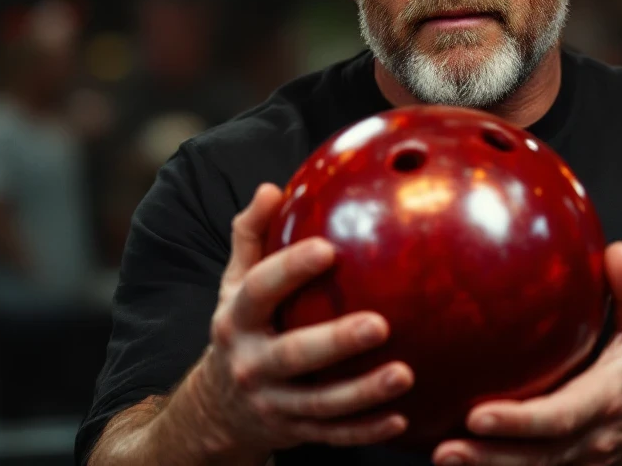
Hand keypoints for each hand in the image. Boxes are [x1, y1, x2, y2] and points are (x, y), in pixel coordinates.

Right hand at [192, 183, 414, 454]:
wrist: (216, 407)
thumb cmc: (241, 326)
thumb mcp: (233, 283)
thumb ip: (251, 236)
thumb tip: (271, 188)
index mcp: (236, 318)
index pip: (260, 289)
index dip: (290, 269)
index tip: (329, 249)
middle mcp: (251, 363)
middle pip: (293, 354)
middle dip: (336, 342)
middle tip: (381, 324)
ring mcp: (272, 403)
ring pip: (320, 403)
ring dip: (363, 393)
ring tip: (405, 374)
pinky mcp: (294, 431)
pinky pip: (333, 434)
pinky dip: (366, 430)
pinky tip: (403, 418)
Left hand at [432, 242, 621, 465]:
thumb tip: (616, 251)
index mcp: (604, 400)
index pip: (557, 417)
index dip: (518, 421)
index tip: (476, 414)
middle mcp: (591, 439)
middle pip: (536, 457)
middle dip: (489, 456)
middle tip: (445, 450)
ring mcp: (581, 463)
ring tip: (442, 457)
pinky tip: (459, 462)